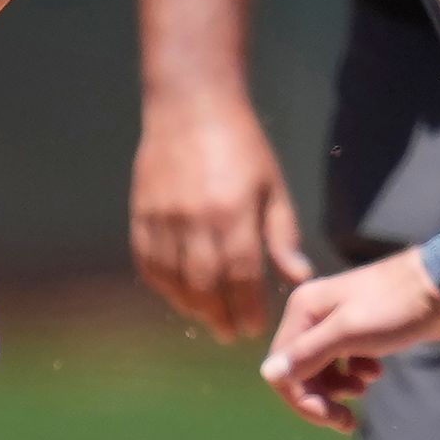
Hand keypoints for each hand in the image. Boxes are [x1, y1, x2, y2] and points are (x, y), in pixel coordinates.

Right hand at [129, 96, 312, 339]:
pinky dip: (162, 284)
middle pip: (204, 286)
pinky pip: (148, 262)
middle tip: (231, 332)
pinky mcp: (141, 214)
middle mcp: (195, 220)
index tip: (255, 326)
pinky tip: (177, 293)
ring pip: (173, 280)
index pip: (241, 276)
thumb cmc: (241, 146)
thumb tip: (298, 277)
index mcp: (233, 213)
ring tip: (207, 317)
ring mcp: (163, 219)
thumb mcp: (272, 186)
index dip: (247, 308)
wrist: (190, 106)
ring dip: (190, 306)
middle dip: (219, 316)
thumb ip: (282, 235)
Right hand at [258, 250, 439, 432]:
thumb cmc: (397, 307)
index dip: (302, 399)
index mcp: (303, 311)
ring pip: (322, 370)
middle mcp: (314, 315)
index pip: (282, 367)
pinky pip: (344, 363)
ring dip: (338, 389)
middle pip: (300, 371)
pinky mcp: (362, 331)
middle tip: (347, 421)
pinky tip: (376, 373)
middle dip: (321, 398)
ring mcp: (338, 323)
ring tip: (364, 391)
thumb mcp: (348, 333)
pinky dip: (356, 375)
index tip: (332, 418)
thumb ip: (307, 354)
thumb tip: (267, 375)